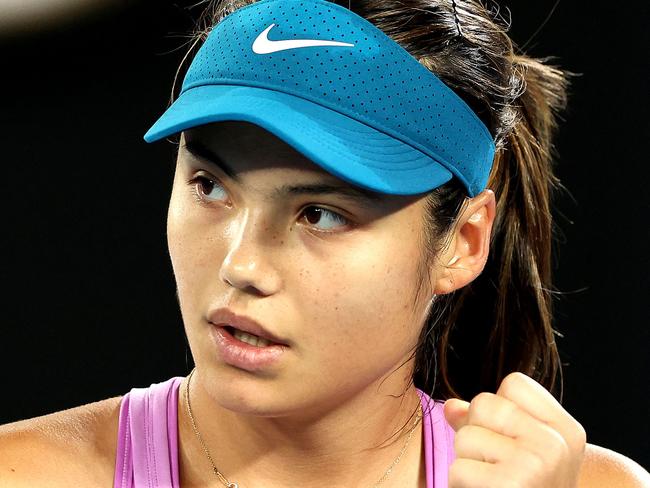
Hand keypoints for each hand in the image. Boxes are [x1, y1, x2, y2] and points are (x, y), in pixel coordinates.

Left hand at [444, 372, 586, 487]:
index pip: (514, 383)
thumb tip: (449, 406)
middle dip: (478, 434)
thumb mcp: (519, 452)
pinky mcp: (511, 486)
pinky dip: (463, 486)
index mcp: (565, 429)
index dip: (500, 411)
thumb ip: (487, 423)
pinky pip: (460, 469)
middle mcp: (556, 443)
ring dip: (468, 463)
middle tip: (498, 467)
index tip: (512, 442)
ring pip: (466, 436)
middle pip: (484, 404)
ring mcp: (536, 464)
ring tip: (493, 483)